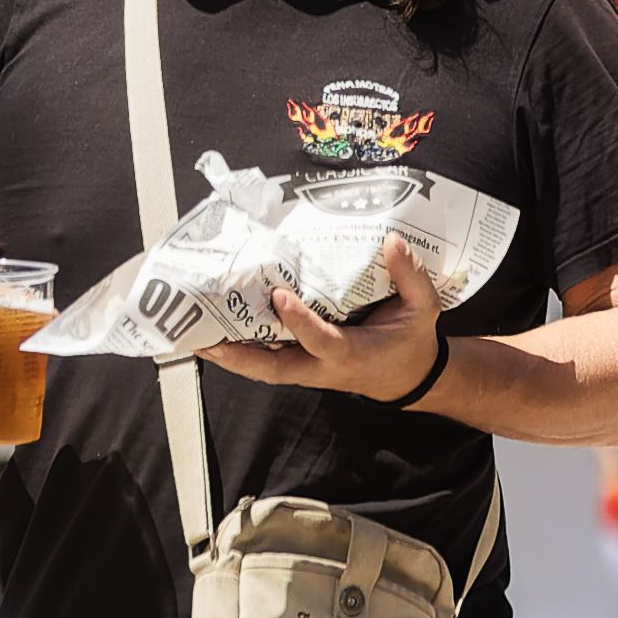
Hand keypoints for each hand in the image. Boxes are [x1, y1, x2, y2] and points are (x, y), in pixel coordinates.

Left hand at [203, 236, 445, 402]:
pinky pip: (266, 360)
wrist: (408, 376)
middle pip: (274, 369)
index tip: (279, 296)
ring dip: (229, 356)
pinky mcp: (300, 364)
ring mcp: (308, 368)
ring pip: (263, 369)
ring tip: (194, 337)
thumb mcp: (423, 309)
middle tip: (205, 340)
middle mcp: (322, 365)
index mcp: (351, 352)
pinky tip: (213, 334)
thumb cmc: (410, 340)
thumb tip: (392, 241)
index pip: (320, 339)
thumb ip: (409, 276)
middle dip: (239, 358)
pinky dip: (239, 351)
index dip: (299, 321)